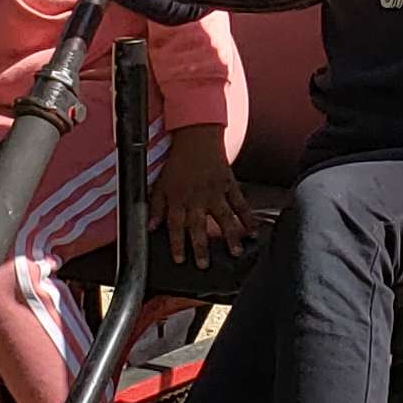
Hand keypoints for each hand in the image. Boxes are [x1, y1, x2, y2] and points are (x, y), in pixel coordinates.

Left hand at [155, 124, 251, 265]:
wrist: (197, 137)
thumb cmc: (178, 162)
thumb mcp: (160, 184)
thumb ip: (156, 207)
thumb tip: (149, 227)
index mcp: (179, 198)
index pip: (175, 225)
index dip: (177, 243)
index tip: (180, 260)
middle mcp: (197, 198)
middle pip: (198, 226)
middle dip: (201, 247)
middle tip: (205, 265)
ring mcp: (216, 192)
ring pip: (223, 217)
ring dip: (230, 236)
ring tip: (235, 252)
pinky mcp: (230, 185)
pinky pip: (240, 203)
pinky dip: (248, 217)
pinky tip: (253, 231)